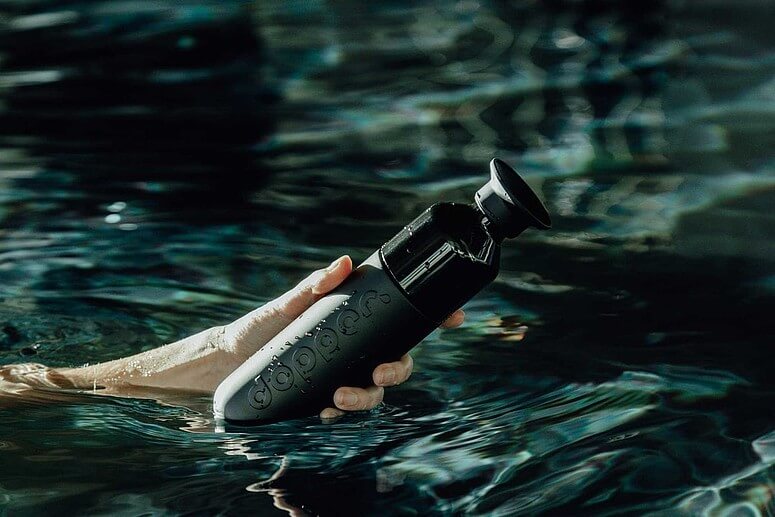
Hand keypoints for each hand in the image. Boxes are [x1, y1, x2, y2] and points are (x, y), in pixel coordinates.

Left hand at [221, 255, 464, 419]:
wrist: (231, 361)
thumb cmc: (263, 327)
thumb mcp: (288, 304)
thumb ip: (314, 284)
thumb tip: (344, 263)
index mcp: (358, 325)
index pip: (402, 322)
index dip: (434, 320)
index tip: (453, 318)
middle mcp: (356, 351)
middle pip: (397, 362)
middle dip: (398, 370)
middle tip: (379, 371)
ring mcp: (343, 375)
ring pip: (374, 392)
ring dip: (366, 397)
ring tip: (339, 396)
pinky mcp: (324, 398)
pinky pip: (345, 410)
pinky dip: (340, 412)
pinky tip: (326, 411)